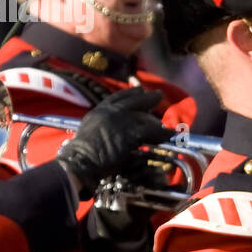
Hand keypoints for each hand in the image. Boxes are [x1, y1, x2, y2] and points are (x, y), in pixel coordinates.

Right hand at [54, 88, 171, 198]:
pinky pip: (153, 130)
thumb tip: (112, 133)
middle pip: (135, 100)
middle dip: (149, 97)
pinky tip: (171, 134)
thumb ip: (102, 128)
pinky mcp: (131, 131)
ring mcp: (121, 119)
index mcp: (99, 111)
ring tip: (169, 125)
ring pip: (146, 117)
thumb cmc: (82, 155)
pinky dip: (164, 133)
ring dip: (157, 123)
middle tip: (159, 94)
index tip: (139, 89)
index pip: (117, 97)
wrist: (80, 161)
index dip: (130, 93)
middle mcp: (111, 111)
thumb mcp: (90, 134)